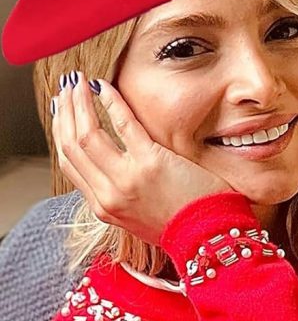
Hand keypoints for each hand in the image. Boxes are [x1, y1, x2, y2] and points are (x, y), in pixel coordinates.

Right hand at [51, 70, 231, 245]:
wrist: (212, 239)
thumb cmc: (185, 227)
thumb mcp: (140, 219)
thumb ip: (121, 196)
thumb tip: (111, 170)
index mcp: (104, 207)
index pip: (69, 164)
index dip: (61, 133)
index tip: (61, 112)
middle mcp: (108, 194)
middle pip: (71, 145)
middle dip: (65, 112)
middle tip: (67, 88)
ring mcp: (127, 179)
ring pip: (87, 134)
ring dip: (79, 102)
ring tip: (79, 81)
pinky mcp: (151, 164)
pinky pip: (124, 125)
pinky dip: (113, 102)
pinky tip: (106, 87)